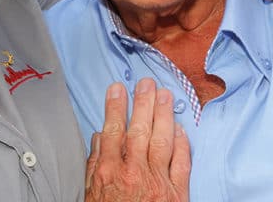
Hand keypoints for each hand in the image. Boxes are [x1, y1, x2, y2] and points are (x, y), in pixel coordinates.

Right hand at [85, 79, 189, 201]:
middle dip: (143, 103)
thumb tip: (99, 138)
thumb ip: (94, 165)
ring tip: (165, 94)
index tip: (118, 88)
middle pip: (140, 130)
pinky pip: (182, 163)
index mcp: (109, 173)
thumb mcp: (90, 195)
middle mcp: (134, 173)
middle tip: (146, 82)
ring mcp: (158, 182)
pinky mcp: (177, 194)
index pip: (113, 131)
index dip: (116, 107)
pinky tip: (180, 128)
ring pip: (162, 140)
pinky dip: (182, 143)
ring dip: (164, 115)